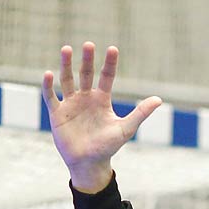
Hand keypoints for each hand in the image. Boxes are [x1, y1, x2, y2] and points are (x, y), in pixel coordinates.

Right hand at [42, 42, 161, 193]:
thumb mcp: (125, 128)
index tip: (113, 49)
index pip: (106, 76)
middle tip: (89, 44)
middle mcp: (86, 98)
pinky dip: (48, 86)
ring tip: (66, 49)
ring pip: (67, 80)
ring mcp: (70, 104)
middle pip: (85, 73)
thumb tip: (159, 99)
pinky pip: (51, 97)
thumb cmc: (108, 147)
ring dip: (66, 65)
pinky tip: (48, 74)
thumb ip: (140, 113)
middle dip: (87, 59)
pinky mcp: (57, 114)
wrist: (89, 164)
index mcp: (102, 99)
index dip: (109, 63)